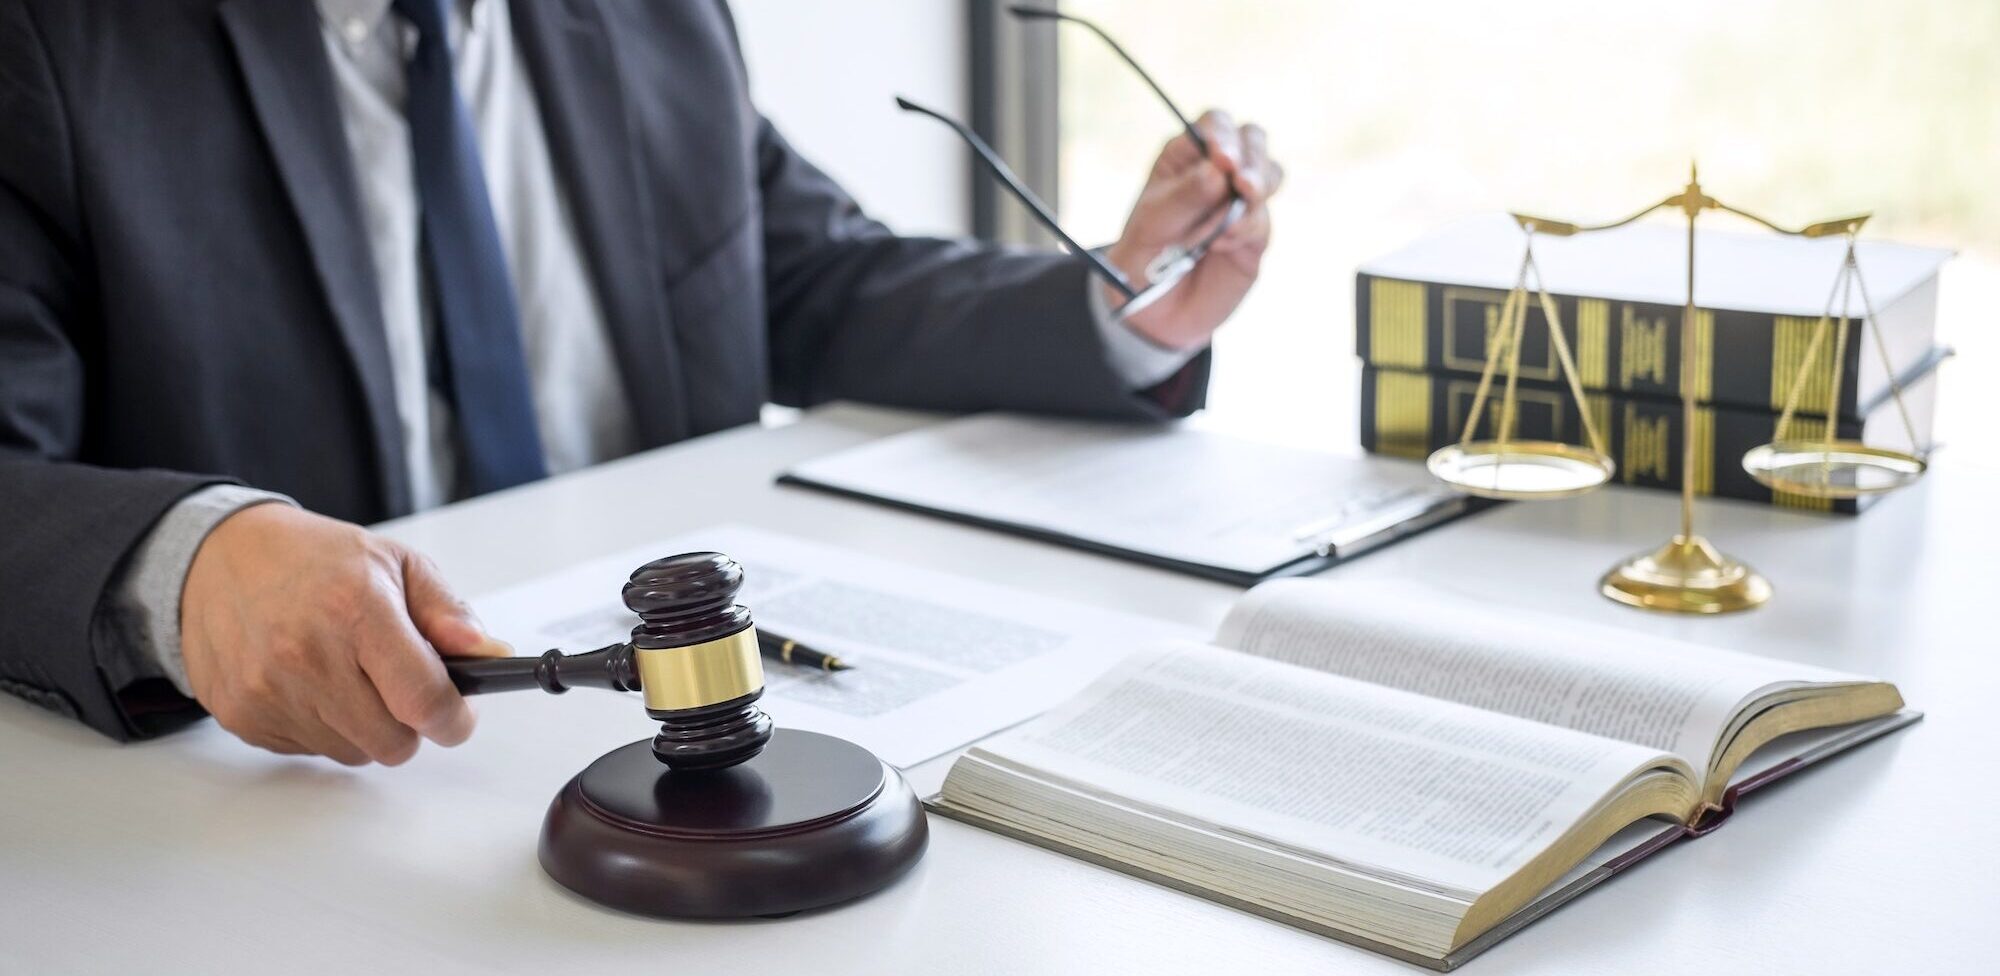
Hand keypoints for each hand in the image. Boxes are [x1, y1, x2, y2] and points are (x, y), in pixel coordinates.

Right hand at [179, 503, 510, 764]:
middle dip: (410, 723)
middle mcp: (307, 654)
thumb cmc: (314, 559)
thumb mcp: (395, 563)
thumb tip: (489, 654)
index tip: (458, 716)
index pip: (423, 699)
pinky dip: (322, 727)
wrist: (217, 558)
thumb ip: (448, 611)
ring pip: (353, 753)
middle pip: (393, 742)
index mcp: (356, 610)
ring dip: (365, 727)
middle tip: (400, 688)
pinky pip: (310, 751)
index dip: (453, 719)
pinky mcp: (242, 715)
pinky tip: (310, 683)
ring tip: (349, 676)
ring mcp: (269, 690)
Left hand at [1102, 109, 1283, 350]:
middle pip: (1252, 139)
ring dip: (1256, 191)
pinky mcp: (1255, 234)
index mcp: (1186, 158)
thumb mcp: (1151, 224)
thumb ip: (1184, 197)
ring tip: (1228, 222)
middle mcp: (1219, 172)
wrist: (1153, 311)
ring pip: (1269, 174)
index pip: (1216, 125)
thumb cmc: (1142, 256)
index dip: (1224, 135)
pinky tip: (1221, 245)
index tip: (1222, 159)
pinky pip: (1263, 220)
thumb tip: (1219, 171)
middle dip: (1253, 158)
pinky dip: (1246, 228)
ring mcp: (1241, 201)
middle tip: (1242, 183)